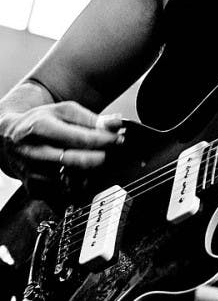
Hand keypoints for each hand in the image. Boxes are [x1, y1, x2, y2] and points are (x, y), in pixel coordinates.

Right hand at [0, 102, 122, 195]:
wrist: (8, 137)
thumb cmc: (41, 121)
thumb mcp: (64, 111)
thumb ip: (91, 119)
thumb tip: (116, 123)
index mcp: (40, 127)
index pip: (77, 138)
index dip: (103, 140)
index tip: (119, 139)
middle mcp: (32, 151)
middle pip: (72, 160)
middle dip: (97, 158)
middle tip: (111, 154)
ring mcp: (30, 171)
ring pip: (67, 180)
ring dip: (87, 174)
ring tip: (96, 163)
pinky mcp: (32, 188)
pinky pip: (60, 192)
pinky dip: (75, 186)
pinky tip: (80, 176)